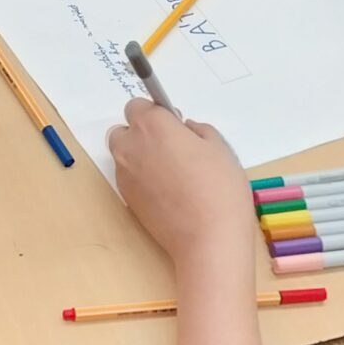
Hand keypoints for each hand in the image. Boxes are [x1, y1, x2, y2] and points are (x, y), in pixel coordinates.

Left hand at [107, 100, 249, 261]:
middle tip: (172, 148)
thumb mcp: (219, 147)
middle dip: (142, 134)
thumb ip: (197, 131)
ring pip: (125, 156)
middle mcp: (130, 147)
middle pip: (124, 130)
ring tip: (171, 174)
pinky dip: (142, 179)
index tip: (174, 125)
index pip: (138, 106)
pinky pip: (129, 179)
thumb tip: (185, 130)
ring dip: (140, 157)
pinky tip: (168, 193)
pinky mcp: (126, 199)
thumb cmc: (219, 187)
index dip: (156, 114)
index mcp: (152, 126)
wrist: (207, 239)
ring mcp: (124, 175)